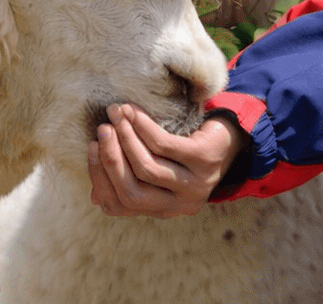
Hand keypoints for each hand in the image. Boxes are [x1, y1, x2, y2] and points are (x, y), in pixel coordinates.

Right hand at [88, 104, 246, 217]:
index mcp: (163, 210)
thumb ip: (130, 179)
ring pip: (147, 168)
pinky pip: (165, 145)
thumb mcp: (158, 167)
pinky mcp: (204, 160)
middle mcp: (181, 205)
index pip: (120, 205)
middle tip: (101, 130)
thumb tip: (95, 196)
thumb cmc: (186, 149)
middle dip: (111, 159)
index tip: (90, 148)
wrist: (231, 134)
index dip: (100, 178)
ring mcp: (195, 184)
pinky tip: (133, 112)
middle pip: (132, 192)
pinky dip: (143, 127)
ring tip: (115, 115)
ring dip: (126, 139)